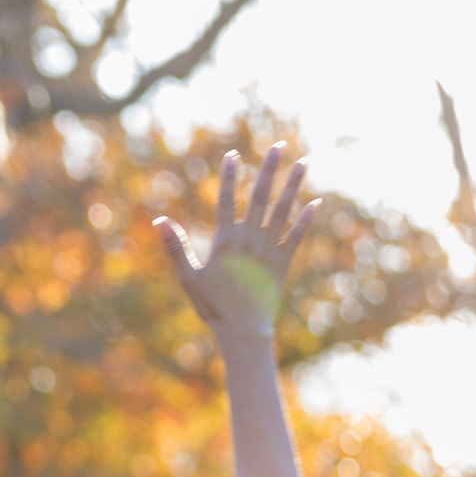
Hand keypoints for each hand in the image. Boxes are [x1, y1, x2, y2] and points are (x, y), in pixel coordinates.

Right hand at [156, 144, 317, 342]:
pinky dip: (306, 220)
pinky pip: (297, 236)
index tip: (234, 155)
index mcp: (225, 241)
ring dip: (293, 186)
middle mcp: (250, 240)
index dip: (230, 176)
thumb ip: (176, 247)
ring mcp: (269, 250)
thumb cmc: (212, 306)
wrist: (243, 330)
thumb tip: (159, 220)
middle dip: (270, 170)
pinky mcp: (283, 263)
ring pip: (284, 210)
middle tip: (279, 146)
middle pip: (261, 196)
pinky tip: (316, 203)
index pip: (227, 200)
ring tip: (303, 163)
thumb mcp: (189, 277)